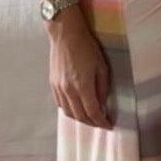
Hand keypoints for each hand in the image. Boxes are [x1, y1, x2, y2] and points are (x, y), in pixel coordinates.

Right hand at [48, 11, 111, 127]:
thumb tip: (102, 104)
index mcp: (82, 85)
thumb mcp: (102, 67)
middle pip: (80, 116)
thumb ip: (102, 88)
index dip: (101, 122)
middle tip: (101, 123)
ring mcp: (58, 88)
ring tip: (90, 118)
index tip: (108, 125)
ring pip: (68, 113)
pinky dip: (69, 110)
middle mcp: (68, 90)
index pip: (93, 112)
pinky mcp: (52, 84)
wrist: (65, 35)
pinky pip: (60, 104)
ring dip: (80, 119)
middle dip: (92, 123)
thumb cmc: (87, 47)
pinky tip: (77, 108)